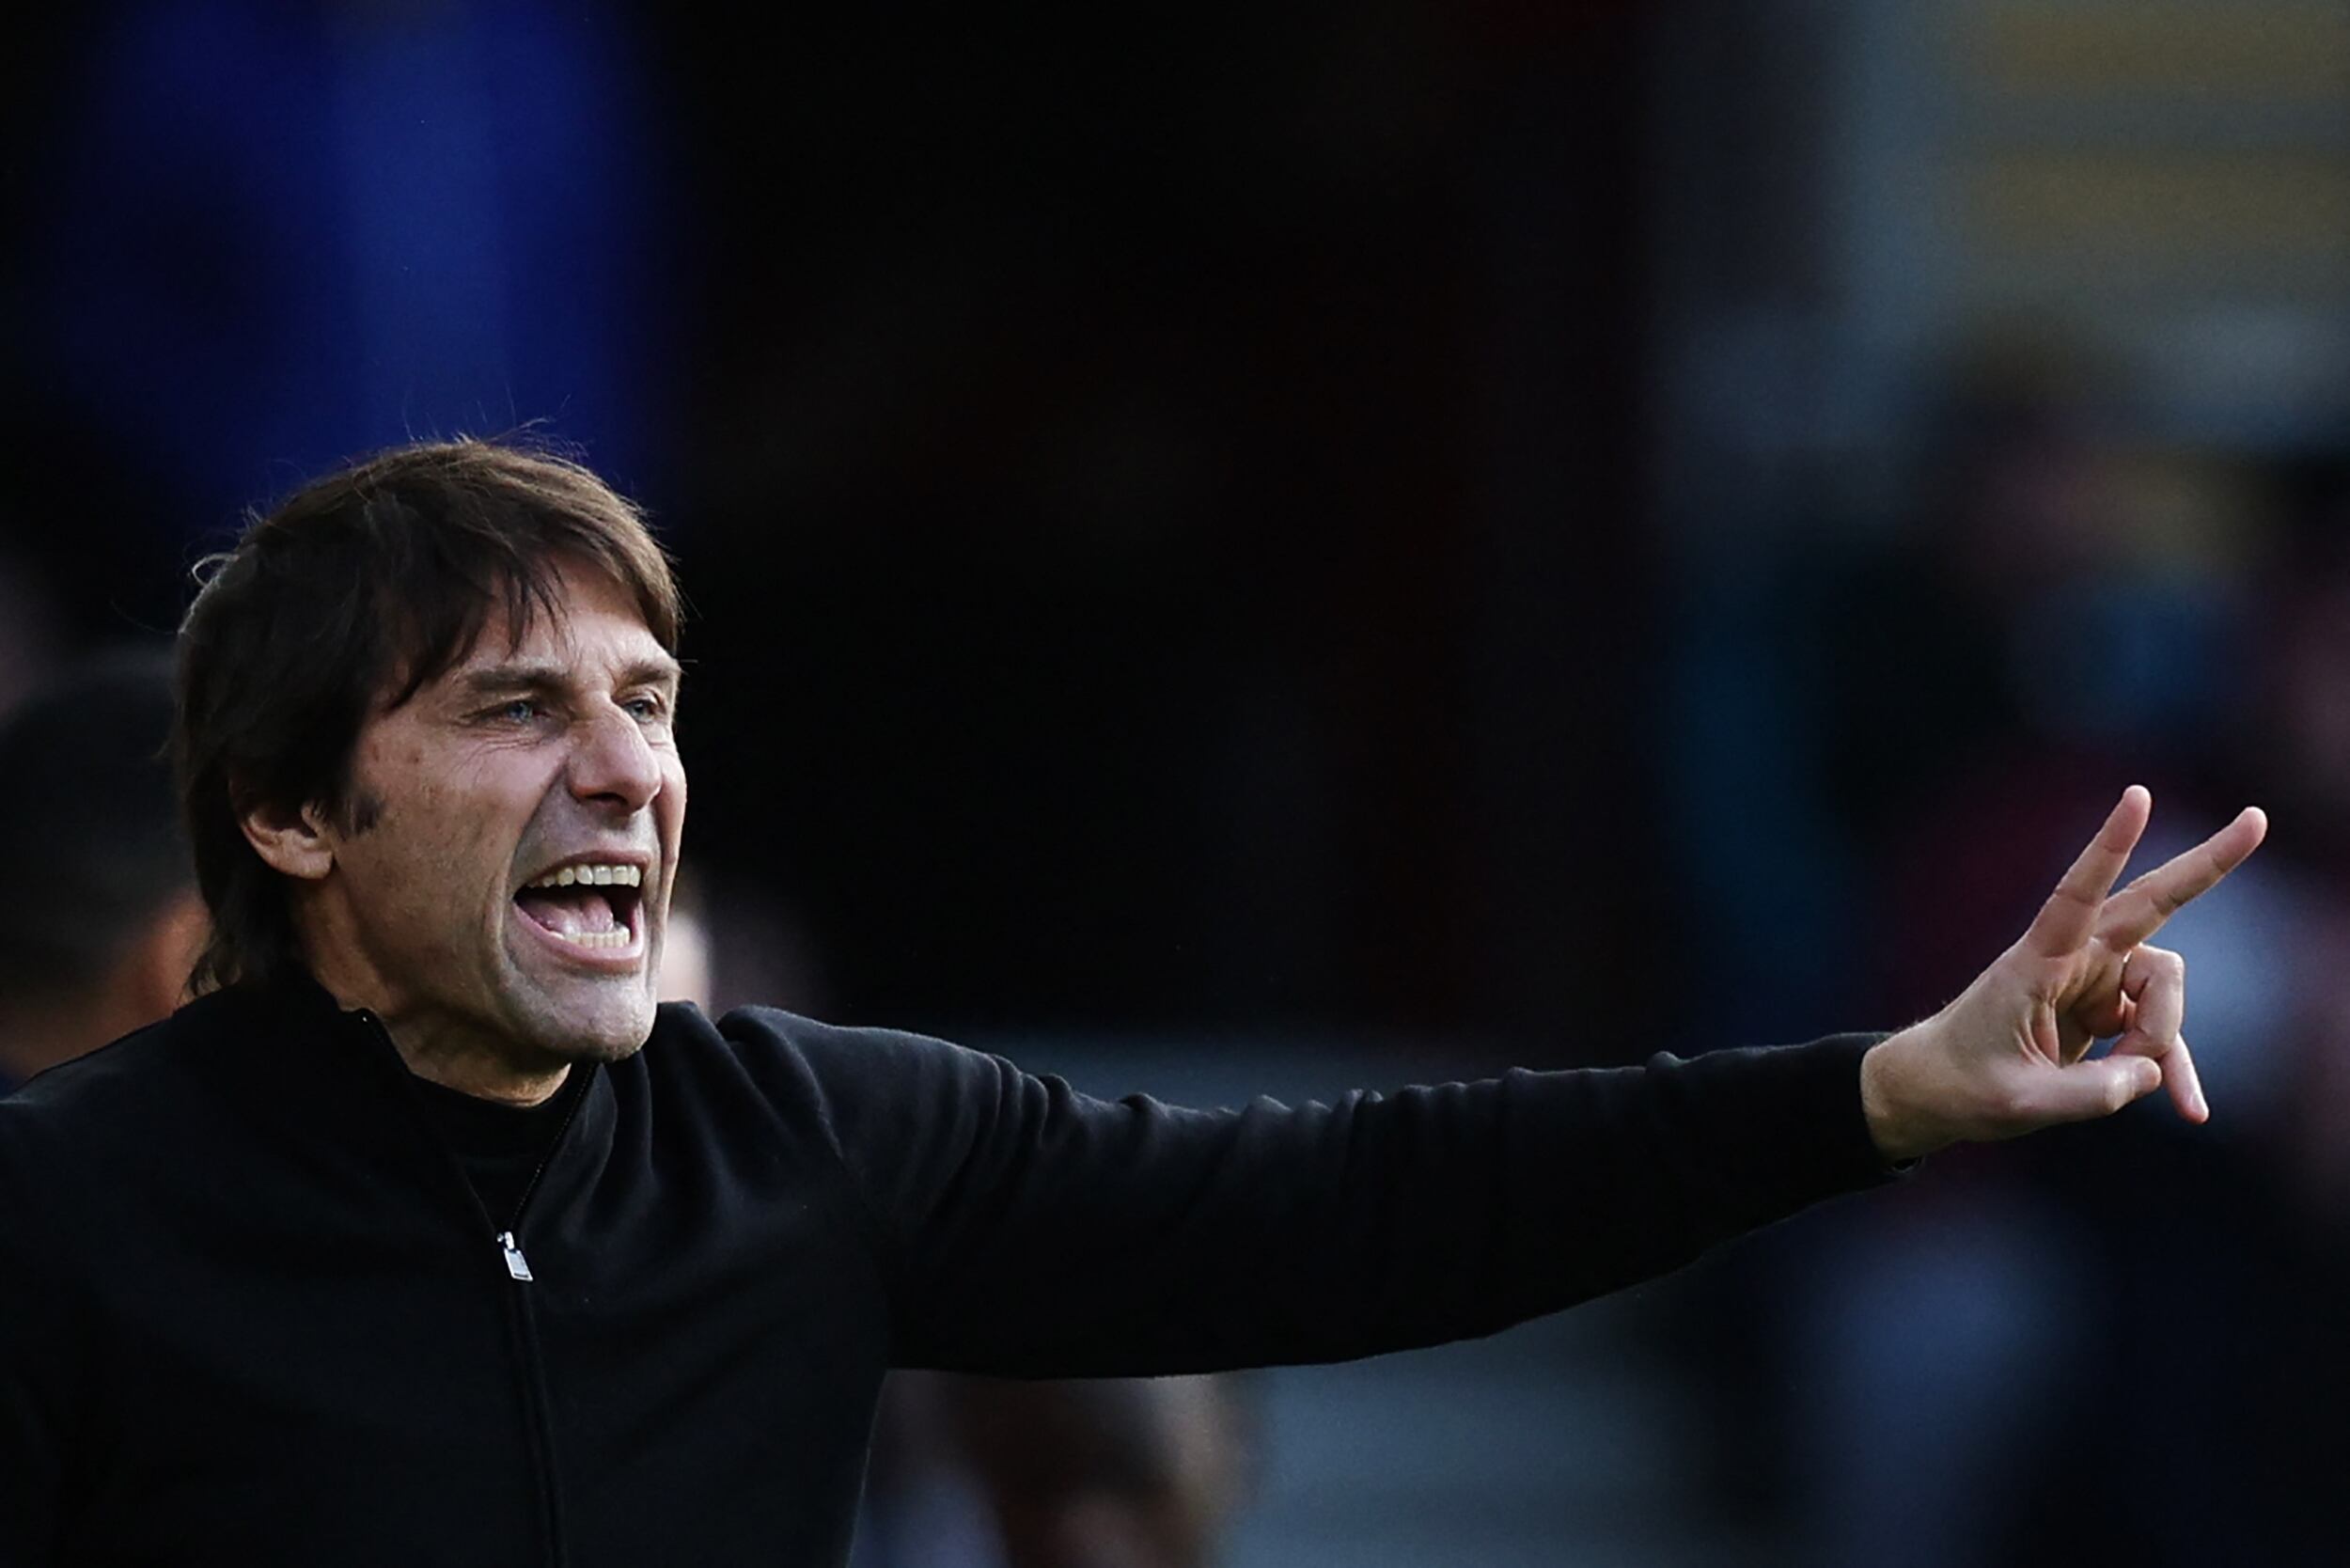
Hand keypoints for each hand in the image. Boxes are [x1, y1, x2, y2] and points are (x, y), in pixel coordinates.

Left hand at [1860, 786, 2267, 1162]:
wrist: (1938, 1091)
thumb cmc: (1964, 1085)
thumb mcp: (2021, 1102)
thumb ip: (2090, 1093)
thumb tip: (2150, 1074)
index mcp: (2036, 961)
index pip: (2076, 894)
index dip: (2109, 846)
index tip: (2138, 796)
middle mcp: (2073, 958)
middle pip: (2150, 904)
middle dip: (2206, 866)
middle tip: (2257, 820)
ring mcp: (2095, 981)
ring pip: (2163, 988)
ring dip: (2159, 1038)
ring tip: (2121, 1079)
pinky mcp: (2108, 1010)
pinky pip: (2160, 1033)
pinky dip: (2170, 1070)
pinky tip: (2190, 1109)